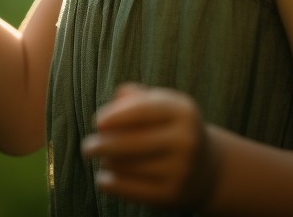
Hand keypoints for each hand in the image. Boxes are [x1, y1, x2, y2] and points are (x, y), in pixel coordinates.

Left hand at [81, 83, 219, 207]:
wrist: (206, 169)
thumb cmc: (170, 128)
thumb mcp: (162, 105)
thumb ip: (135, 96)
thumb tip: (114, 103)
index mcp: (184, 111)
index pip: (143, 110)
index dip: (116, 115)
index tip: (96, 122)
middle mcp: (186, 140)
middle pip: (132, 142)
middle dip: (103, 144)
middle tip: (87, 148)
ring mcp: (182, 170)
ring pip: (128, 166)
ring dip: (108, 163)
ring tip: (103, 159)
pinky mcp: (172, 196)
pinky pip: (131, 190)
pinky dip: (111, 184)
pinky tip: (103, 179)